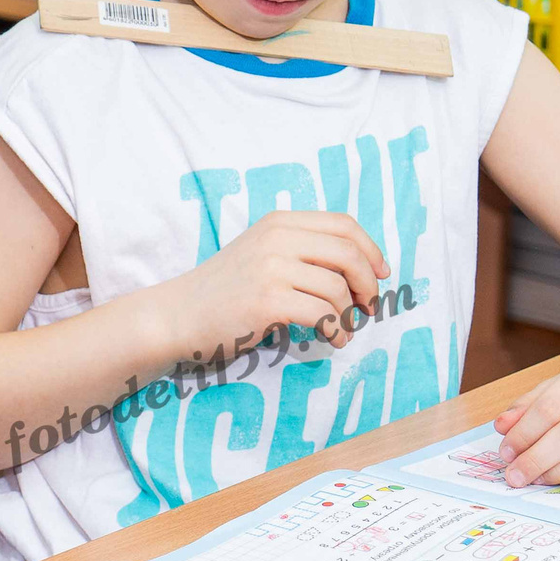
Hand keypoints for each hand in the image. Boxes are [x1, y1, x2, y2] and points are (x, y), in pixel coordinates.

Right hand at [159, 209, 387, 358]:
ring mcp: (271, 268)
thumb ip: (301, 249)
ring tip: (343, 330)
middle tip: (367, 307)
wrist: (179, 314)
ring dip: (349, 314)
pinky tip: (332, 339)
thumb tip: (360, 268)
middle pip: (347, 253)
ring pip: (337, 287)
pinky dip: (336, 329)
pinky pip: (322, 314)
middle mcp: (276, 238)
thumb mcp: (261, 252)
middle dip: (368, 283)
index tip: (380, 274)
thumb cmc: (225, 290)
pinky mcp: (267, 301)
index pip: (343, 224)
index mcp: (279, 222)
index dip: (371, 250)